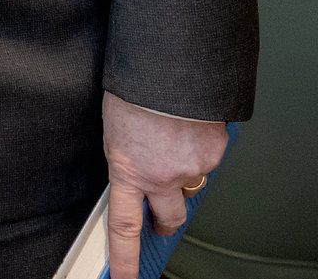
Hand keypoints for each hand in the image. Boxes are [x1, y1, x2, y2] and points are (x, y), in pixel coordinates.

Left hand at [103, 92, 228, 278]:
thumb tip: (137, 167)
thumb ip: (127, 157)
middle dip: (165, 220)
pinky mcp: (213, 154)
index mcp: (127, 169)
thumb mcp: (114, 128)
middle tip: (162, 216)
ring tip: (171, 137)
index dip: (125, 258)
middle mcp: (160, 176)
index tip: (126, 278)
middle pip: (168, 216)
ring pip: (190, 182)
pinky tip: (188, 124)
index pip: (124, 226)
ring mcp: (190, 168)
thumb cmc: (134, 90)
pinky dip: (198, 145)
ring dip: (182, 170)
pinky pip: (206, 157)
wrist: (169, 68)